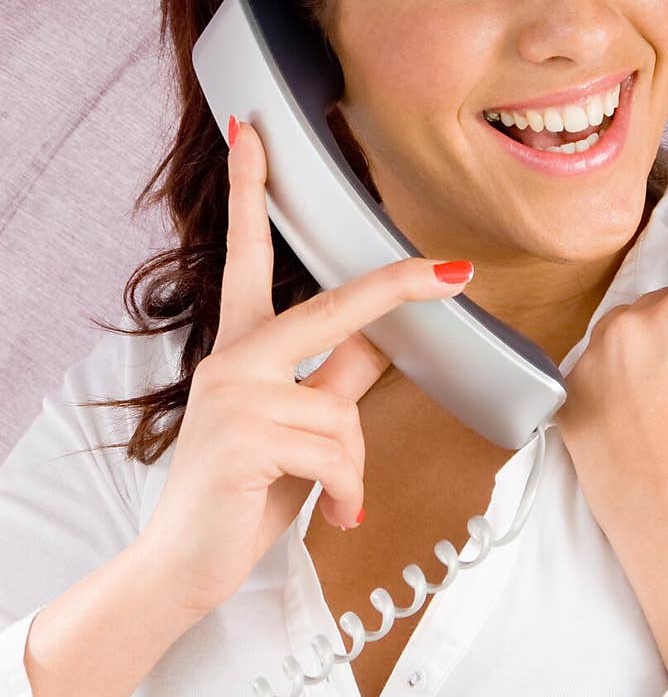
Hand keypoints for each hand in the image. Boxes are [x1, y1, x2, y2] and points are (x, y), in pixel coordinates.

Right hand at [137, 118, 474, 618]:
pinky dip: (345, 494)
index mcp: (240, 348)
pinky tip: (328, 513)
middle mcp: (232, 360)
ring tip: (330, 497)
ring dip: (352, 467)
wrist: (183, 564)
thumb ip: (330, 379)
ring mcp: (235, 396)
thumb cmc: (239, 493)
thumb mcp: (292, 427)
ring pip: (344, 413)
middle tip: (455, 273)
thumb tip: (379, 340)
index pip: (245, 255)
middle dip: (397, 288)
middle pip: (332, 309)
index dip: (252, 191)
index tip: (251, 132)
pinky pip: (336, 455)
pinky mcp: (244, 437)